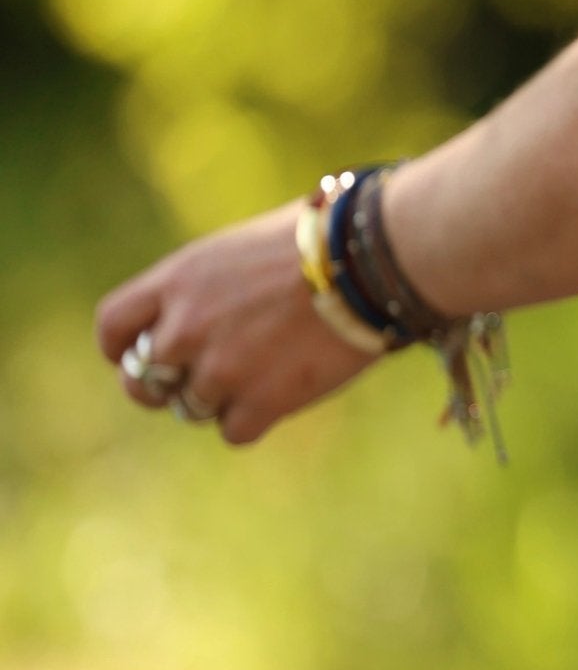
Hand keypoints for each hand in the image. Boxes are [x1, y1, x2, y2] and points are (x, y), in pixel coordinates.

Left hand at [94, 200, 385, 446]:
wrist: (372, 258)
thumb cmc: (326, 238)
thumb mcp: (246, 247)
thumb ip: (212, 286)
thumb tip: (212, 314)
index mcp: (179, 279)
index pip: (114, 325)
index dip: (121, 348)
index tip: (136, 355)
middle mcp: (186, 327)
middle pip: (144, 380)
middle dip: (167, 384)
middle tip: (201, 379)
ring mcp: (222, 368)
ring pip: (191, 408)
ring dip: (219, 399)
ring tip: (263, 375)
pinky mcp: (263, 400)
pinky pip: (233, 431)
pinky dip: (254, 420)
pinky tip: (283, 395)